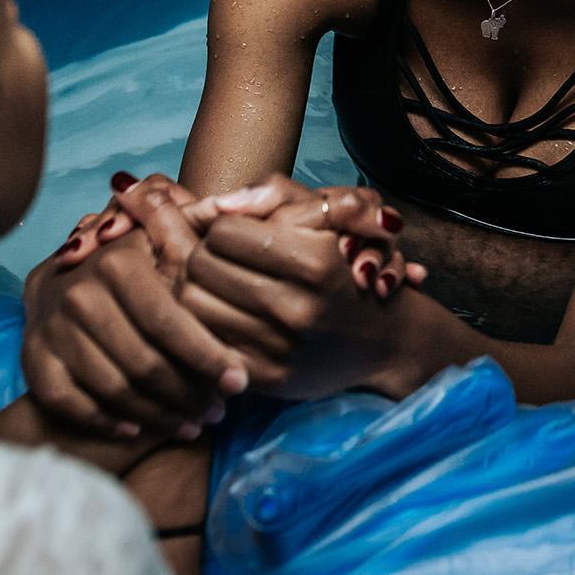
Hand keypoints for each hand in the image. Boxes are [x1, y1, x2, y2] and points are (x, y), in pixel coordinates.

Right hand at [21, 174, 248, 438]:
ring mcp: (52, 328)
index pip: (169, 321)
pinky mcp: (34, 360)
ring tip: (193, 423)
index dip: (207, 356)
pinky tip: (138, 428)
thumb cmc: (132, 265)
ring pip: (115, 390)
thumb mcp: (161, 235)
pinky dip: (109, 422)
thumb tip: (226, 207)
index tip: (239, 382)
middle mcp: (79, 294)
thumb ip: (189, 222)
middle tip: (218, 410)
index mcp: (117, 261)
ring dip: (160, 416)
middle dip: (189, 394)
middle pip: (144, 363)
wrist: (62, 282)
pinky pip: (74, 405)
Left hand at [175, 175, 425, 399]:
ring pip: (194, 305)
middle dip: (201, 253)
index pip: (224, 231)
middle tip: (213, 255)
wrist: (380, 340)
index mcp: (316, 261)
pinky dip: (202, 324)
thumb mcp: (324, 217)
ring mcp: (281, 348)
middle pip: (201, 265)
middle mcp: (299, 308)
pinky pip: (206, 342)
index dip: (220, 226)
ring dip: (194, 287)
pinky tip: (217, 313)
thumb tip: (220, 205)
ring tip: (211, 282)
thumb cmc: (342, 267)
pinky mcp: (266, 379)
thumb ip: (273, 195)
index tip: (230, 232)